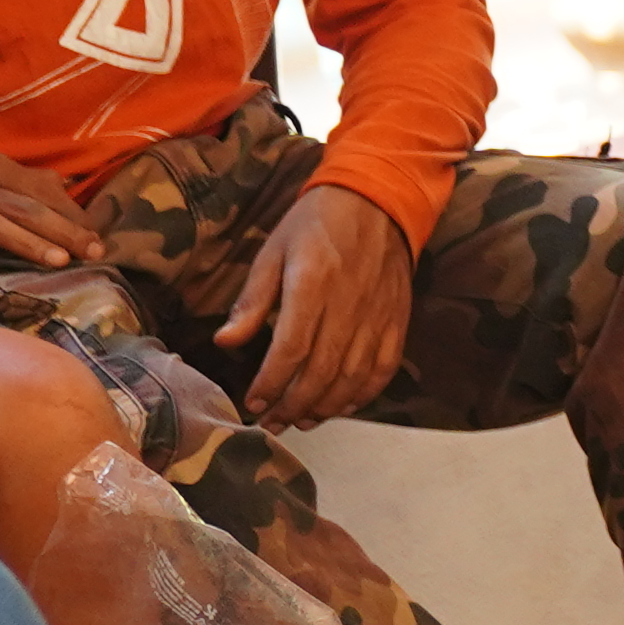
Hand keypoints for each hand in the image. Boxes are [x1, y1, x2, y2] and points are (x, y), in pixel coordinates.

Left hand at [212, 186, 413, 427]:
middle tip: (273, 423)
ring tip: (302, 421)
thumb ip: (252, 301)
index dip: (271, 384)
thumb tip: (226, 343)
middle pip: (322, 371)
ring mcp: (378, 315)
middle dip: (294, 405)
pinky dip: (364, 394)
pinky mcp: (397, 320)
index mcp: (313, 284)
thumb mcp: (273, 253)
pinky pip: (384, 367)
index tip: (253, 403)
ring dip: (327, 406)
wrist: (377, 201)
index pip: (292, 348)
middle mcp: (349, 305)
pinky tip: (343, 406)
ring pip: (354, 376)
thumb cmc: (314, 225)